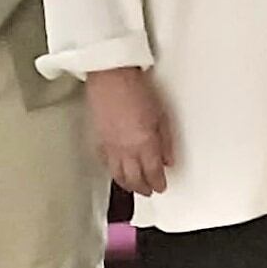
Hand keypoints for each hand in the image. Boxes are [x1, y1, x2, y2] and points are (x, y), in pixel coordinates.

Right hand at [84, 66, 174, 196]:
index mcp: (144, 143)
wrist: (111, 77)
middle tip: (149, 191)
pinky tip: (117, 171)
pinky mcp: (98, 139)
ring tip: (134, 187)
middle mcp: (125, 149)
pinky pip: (105, 163)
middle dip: (142, 187)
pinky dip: (112, 171)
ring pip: (117, 174)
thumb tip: (168, 159)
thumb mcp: (162, 115)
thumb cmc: (136, 89)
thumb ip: (165, 141)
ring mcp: (109, 146)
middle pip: (134, 178)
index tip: (161, 186)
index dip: (158, 182)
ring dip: (127, 184)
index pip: (152, 172)